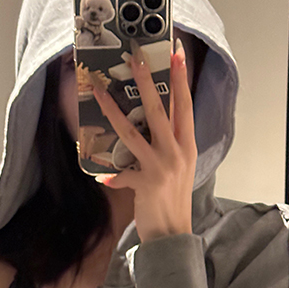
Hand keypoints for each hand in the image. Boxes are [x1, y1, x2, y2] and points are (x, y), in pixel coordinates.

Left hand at [93, 37, 196, 242]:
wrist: (173, 234)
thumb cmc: (173, 199)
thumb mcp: (178, 167)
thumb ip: (168, 144)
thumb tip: (151, 122)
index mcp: (187, 146)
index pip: (184, 106)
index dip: (181, 79)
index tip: (177, 53)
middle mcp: (176, 153)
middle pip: (159, 110)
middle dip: (148, 81)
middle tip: (137, 57)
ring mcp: (161, 167)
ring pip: (134, 132)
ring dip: (114, 110)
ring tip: (100, 91)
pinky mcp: (145, 184)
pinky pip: (122, 174)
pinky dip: (112, 177)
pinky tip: (103, 177)